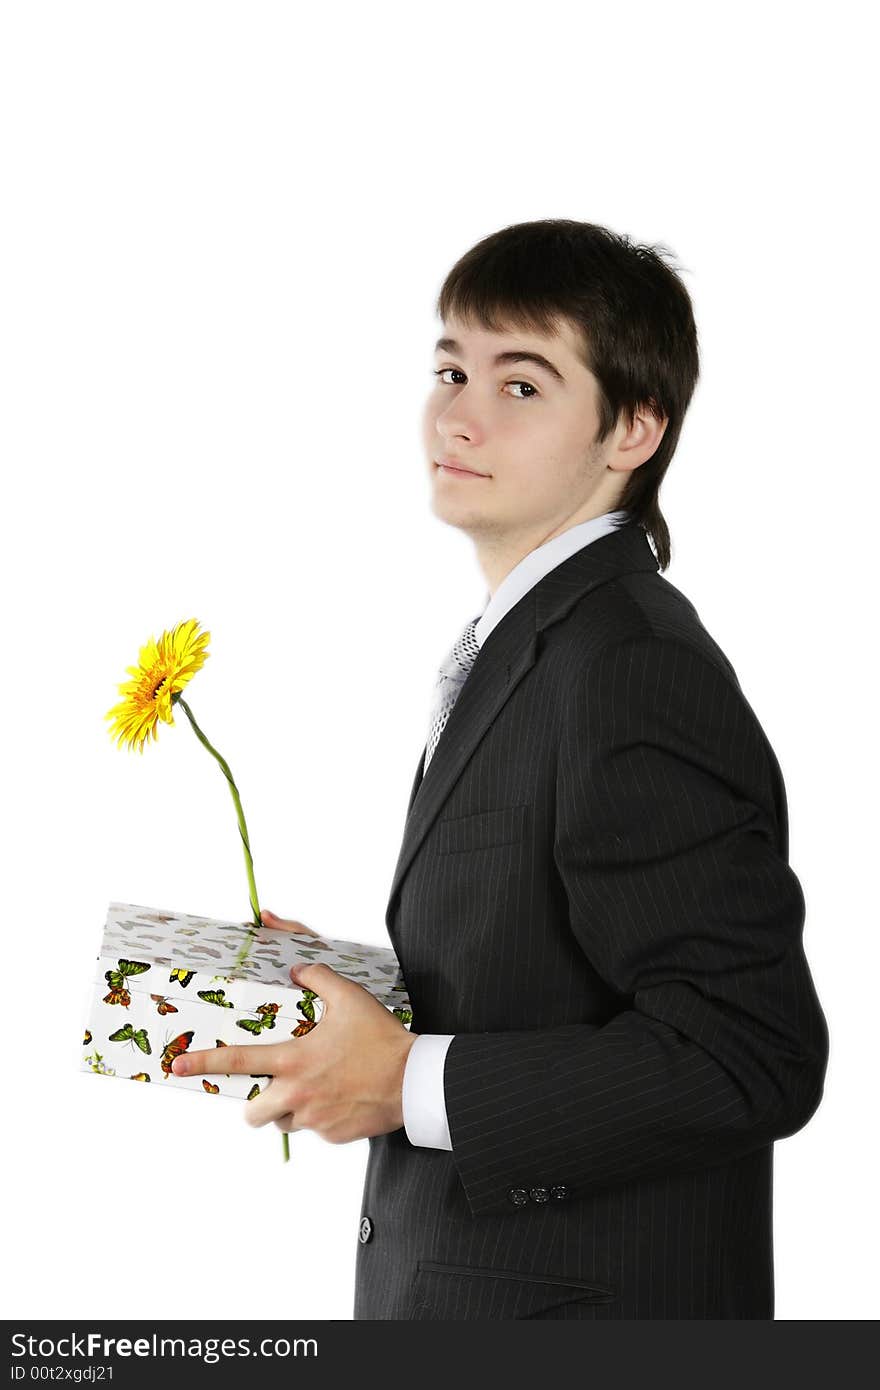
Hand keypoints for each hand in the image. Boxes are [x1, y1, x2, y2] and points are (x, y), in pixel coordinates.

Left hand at [171, 911, 418, 1142]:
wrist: (415, 1081)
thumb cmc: (381, 1038)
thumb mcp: (350, 997)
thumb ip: (318, 977)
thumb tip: (297, 967)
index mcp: (294, 1060)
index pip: (238, 1062)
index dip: (203, 1063)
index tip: (176, 1065)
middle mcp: (297, 1094)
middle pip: (251, 1112)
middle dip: (253, 1104)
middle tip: (270, 1089)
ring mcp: (314, 1119)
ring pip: (283, 1121)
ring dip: (289, 1110)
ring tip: (316, 1089)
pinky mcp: (332, 1136)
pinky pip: (314, 1129)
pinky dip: (320, 1117)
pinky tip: (342, 1098)